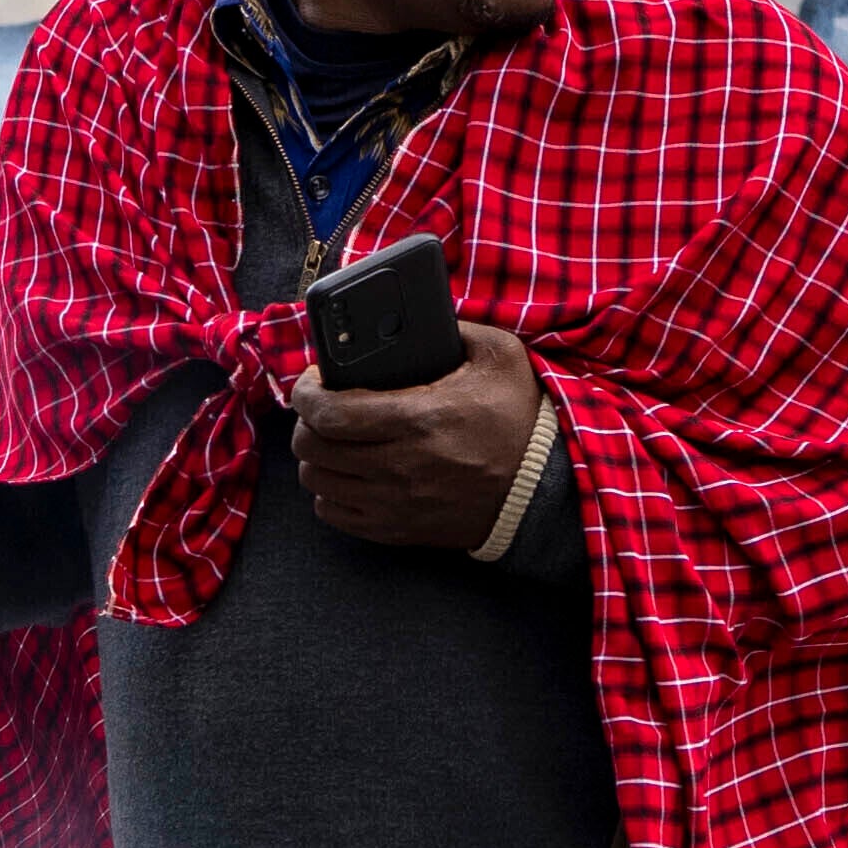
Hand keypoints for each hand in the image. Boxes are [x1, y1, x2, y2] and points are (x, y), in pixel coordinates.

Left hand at [286, 319, 541, 549]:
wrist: (542, 487)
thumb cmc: (518, 418)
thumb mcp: (499, 355)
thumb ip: (456, 327)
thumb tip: (414, 317)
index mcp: (418, 417)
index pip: (328, 411)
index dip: (304, 392)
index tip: (312, 380)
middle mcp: (400, 465)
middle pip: (312, 448)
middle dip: (306, 421)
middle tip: (322, 407)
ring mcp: (395, 503)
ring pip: (317, 481)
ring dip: (316, 457)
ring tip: (333, 439)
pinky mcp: (397, 530)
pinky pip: (334, 514)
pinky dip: (330, 492)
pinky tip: (346, 474)